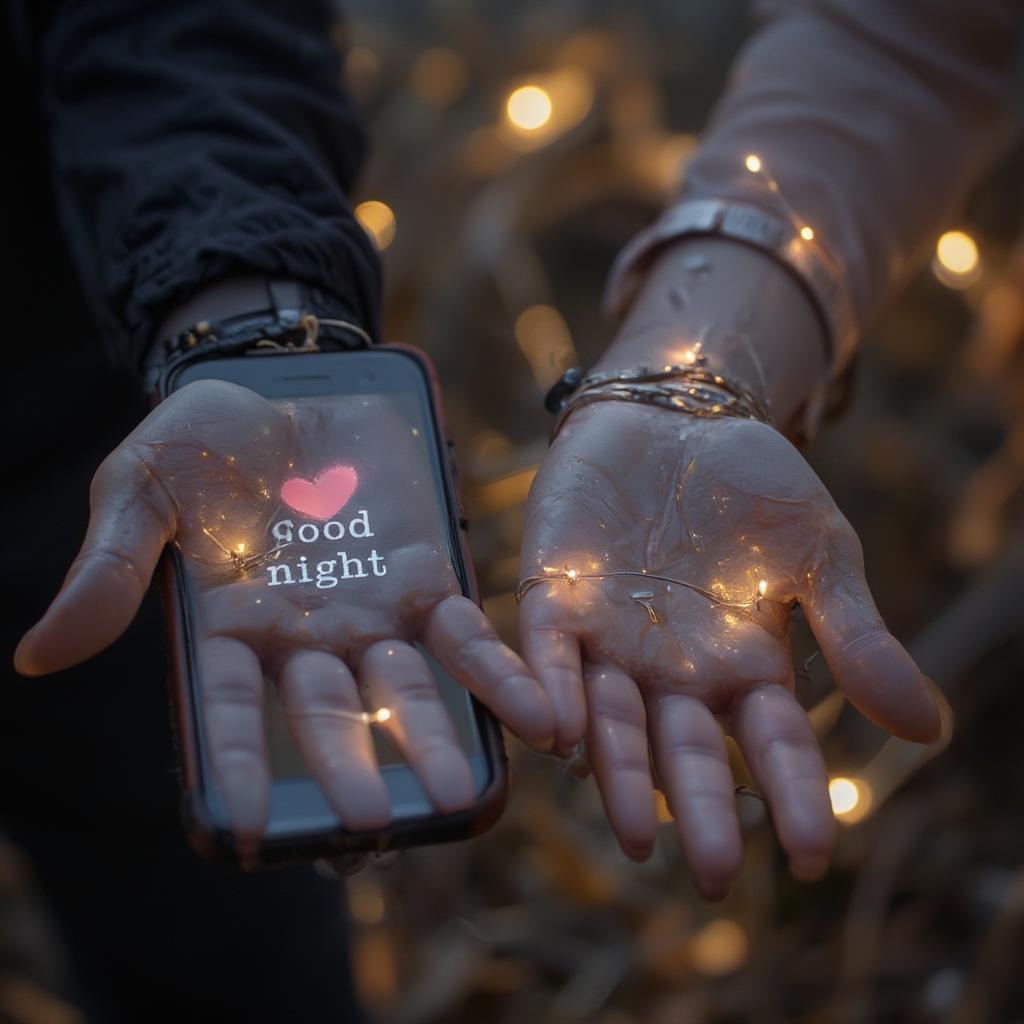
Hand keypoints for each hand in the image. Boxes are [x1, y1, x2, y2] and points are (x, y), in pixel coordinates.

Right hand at [16, 379, 553, 849]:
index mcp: (230, 629)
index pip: (228, 709)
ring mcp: (370, 614)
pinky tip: (538, 717)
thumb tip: (38, 655)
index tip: (242, 826)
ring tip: (463, 794)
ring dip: (434, 738)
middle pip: (327, 715)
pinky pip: (466, 637)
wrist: (283, 386)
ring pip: (405, 690)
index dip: (234, 761)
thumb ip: (108, 567)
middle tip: (375, 823)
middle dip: (350, 764)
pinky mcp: (426, 579)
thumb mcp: (141, 489)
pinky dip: (497, 675)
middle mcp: (304, 640)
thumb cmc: (200, 440)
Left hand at [519, 401, 940, 897]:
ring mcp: (610, 639)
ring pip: (612, 720)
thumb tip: (926, 729)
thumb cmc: (753, 486)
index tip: (810, 858)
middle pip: (688, 749)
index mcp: (744, 664)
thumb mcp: (819, 553)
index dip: (791, 796)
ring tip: (632, 835)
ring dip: (619, 775)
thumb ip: (857, 635)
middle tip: (712, 875)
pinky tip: (559, 733)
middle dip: (701, 807)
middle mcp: (674, 669)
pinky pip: (547, 655)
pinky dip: (550, 691)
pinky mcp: (555, 597)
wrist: (677, 417)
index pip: (772, 743)